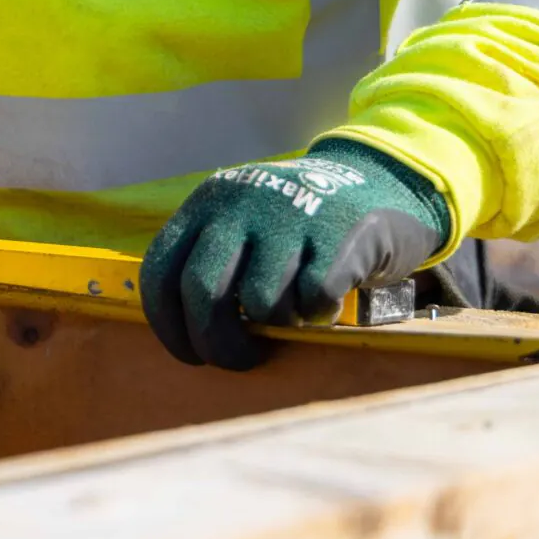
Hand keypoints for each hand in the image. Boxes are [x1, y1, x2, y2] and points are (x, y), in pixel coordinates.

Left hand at [139, 137, 448, 369]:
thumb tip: (186, 334)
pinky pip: (312, 300)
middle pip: (203, 291)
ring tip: (292, 314)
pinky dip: (317, 314)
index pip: (160, 272)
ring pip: (260, 303)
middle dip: (218, 343)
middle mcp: (242, 205)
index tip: (192, 355)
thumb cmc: (295, 222)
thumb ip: (210, 261)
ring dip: (277, 326)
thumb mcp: (242, 221)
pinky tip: (325, 302)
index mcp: (208, 203)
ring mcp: (289, 216)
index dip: (169, 327)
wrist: (378, 178)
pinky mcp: (336, 234)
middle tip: (240, 360)